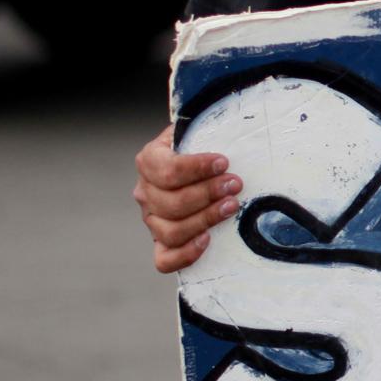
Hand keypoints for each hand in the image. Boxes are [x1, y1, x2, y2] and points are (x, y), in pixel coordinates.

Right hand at [132, 124, 240, 273]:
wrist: (202, 169)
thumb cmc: (203, 148)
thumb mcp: (200, 130)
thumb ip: (203, 127)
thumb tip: (226, 120)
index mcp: (149, 161)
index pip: (165, 170)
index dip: (195, 167)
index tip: (223, 162)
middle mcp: (146, 192)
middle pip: (169, 202)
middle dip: (207, 193)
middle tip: (235, 184)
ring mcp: (151, 220)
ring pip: (169, 231)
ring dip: (204, 219)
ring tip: (231, 206)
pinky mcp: (162, 244)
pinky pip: (163, 260)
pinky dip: (185, 254)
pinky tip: (207, 240)